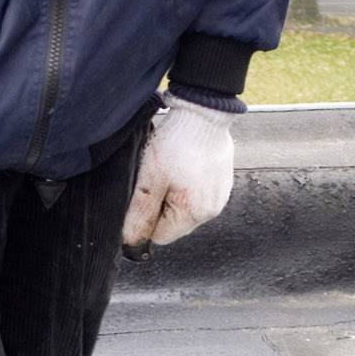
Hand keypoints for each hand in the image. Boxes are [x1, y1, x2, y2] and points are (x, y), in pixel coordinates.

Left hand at [121, 98, 234, 254]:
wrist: (203, 113)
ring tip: (173, 168)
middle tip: (159, 177)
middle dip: (162, 206)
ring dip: (175, 195)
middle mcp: (212, 211)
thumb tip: (131, 242)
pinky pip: (198, 194)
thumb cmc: (176, 144)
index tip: (146, 193)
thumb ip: (139, 214)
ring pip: (186, 208)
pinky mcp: (223, 182)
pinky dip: (188, 184)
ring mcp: (220, 196)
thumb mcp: (149, 180)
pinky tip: (185, 164)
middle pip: (174, 224)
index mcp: (194, 214)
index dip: (147, 219)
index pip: (160, 236)